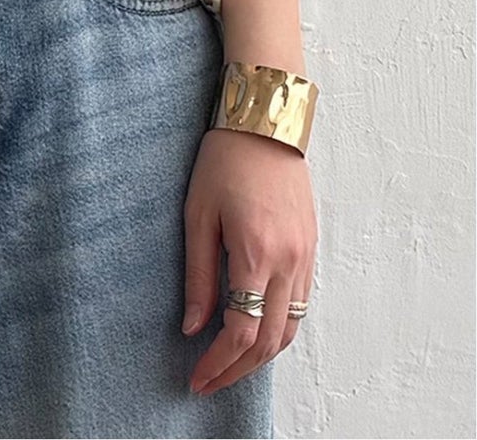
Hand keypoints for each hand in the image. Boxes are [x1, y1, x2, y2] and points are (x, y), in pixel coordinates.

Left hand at [182, 127, 316, 396]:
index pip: (242, 331)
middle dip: (238, 370)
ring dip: (261, 355)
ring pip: (291, 328)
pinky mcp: (311, 247)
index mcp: (256, 253)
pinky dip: (279, 328)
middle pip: (270, 341)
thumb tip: (193, 326)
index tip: (196, 377)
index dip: (218, 363)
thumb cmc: (224, 159)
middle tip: (208, 381)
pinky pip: (301, 304)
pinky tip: (256, 331)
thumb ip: (198, 274)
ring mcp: (305, 256)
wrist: (266, 122)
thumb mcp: (197, 213)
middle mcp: (288, 261)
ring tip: (229, 365)